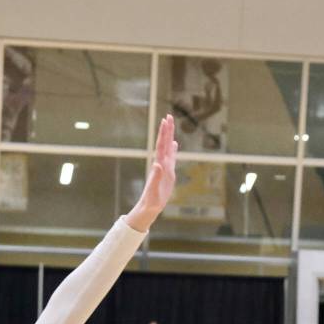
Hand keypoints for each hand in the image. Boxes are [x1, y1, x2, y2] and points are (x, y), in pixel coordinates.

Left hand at [125, 114, 176, 231]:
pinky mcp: (167, 173)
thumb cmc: (151, 200)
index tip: (165, 120)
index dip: (164, 134)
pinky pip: (171, 158)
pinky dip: (173, 150)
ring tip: (171, 125)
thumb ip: (156, 177)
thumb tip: (157, 164)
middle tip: (169, 116)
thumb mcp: (154, 190)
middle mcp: (161, 164)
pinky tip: (174, 144)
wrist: (148, 207)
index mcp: (159, 166)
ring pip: (167, 148)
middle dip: (167, 130)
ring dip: (169, 136)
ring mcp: (164, 168)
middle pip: (164, 143)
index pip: (162, 146)